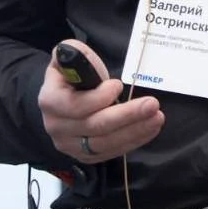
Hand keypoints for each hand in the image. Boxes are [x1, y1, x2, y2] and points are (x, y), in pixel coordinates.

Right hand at [37, 39, 163, 163]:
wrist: (62, 100)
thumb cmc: (72, 76)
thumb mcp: (70, 57)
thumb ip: (75, 53)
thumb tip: (81, 57)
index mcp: (50, 101)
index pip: (75, 105)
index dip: (99, 98)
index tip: (119, 85)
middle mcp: (57, 127)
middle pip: (96, 126)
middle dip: (127, 115)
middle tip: (152, 104)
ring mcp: (71, 145)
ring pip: (106, 143)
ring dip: (135, 130)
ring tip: (157, 118)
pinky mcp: (86, 156)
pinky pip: (111, 152)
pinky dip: (133, 141)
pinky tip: (149, 129)